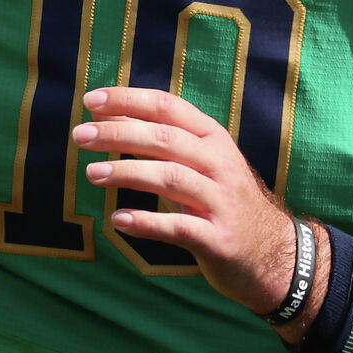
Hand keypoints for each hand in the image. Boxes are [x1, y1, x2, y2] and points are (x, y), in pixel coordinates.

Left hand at [76, 87, 297, 314]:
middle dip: (120, 133)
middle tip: (80, 135)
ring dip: (128, 172)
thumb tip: (108, 117)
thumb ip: (162, 140)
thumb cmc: (223, 200)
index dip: (129, 100)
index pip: (169, 107)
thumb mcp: (201, 163)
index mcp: (213, 139)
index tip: (91, 100)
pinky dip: (148, 222)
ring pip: (172, 178)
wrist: (272, 252)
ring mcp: (222, 201)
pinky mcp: (219, 239)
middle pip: (166, 139)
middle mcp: (220, 164)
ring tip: (92, 173)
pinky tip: (119, 220)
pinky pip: (180, 227)